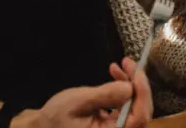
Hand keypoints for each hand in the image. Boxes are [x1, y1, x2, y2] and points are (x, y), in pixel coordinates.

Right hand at [14, 58, 152, 127]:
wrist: (42, 126)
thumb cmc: (55, 117)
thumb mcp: (78, 102)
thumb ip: (105, 95)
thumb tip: (130, 87)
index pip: (139, 118)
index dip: (143, 94)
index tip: (137, 73)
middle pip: (140, 111)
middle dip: (136, 84)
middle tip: (128, 63)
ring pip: (134, 107)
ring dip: (129, 85)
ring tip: (117, 67)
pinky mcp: (112, 125)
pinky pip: (125, 107)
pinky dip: (122, 91)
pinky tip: (115, 76)